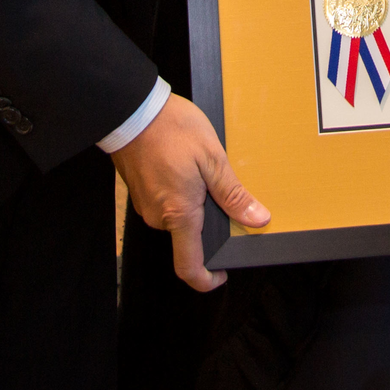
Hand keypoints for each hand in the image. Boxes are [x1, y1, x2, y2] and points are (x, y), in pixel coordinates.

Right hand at [109, 93, 268, 290]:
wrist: (132, 110)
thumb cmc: (171, 129)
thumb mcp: (212, 158)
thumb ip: (232, 194)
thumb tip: (257, 219)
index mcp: (179, 214)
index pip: (189, 266)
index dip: (206, 280)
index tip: (222, 274)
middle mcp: (159, 217)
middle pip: (187, 237)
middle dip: (208, 223)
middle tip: (224, 196)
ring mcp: (146, 205)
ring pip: (176, 217)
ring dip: (194, 204)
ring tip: (206, 173)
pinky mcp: (140, 192)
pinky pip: (165, 203)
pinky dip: (180, 193)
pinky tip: (188, 167)